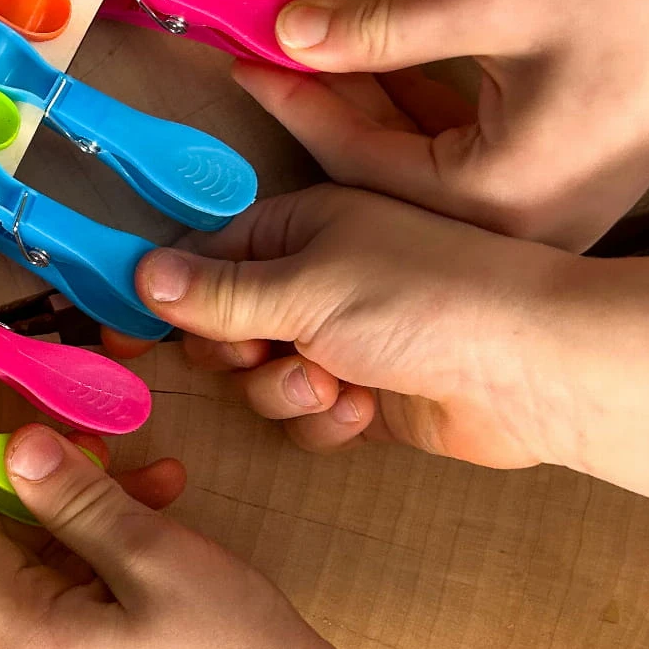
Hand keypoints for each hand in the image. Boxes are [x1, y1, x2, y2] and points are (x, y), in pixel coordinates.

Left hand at [0, 428, 373, 648]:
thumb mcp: (152, 553)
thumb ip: (75, 498)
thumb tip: (15, 445)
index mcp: (23, 638)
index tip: (34, 422)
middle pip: (10, 550)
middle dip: (62, 491)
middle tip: (119, 450)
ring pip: (50, 571)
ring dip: (97, 519)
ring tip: (166, 484)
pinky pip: (76, 604)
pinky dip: (110, 562)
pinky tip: (165, 531)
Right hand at [129, 185, 574, 466]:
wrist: (527, 372)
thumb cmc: (423, 302)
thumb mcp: (305, 286)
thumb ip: (217, 290)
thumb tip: (140, 274)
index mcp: (296, 226)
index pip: (198, 259)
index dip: (161, 300)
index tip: (122, 335)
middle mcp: (311, 277)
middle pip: (219, 328)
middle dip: (237, 353)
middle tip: (270, 351)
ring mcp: (337, 337)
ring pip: (257, 380)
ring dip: (285, 392)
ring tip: (333, 384)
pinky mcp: (362, 392)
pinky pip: (303, 417)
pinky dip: (325, 421)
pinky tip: (365, 410)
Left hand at [242, 0, 648, 249]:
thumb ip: (379, 28)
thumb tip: (290, 34)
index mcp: (495, 200)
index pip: (355, 160)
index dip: (291, 101)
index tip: (241, 58)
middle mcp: (514, 227)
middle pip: (379, 178)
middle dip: (320, 110)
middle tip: (260, 57)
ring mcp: (541, 214)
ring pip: (417, 171)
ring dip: (364, 111)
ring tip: (305, 53)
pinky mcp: (558, 188)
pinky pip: (460, 164)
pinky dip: (416, 118)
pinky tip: (373, 69)